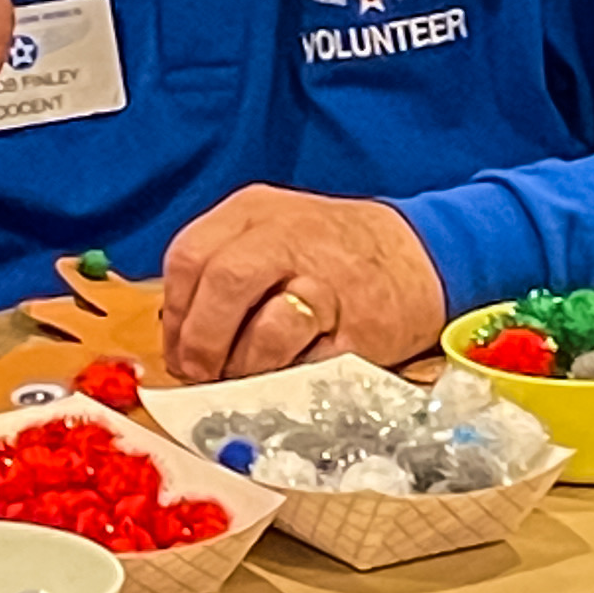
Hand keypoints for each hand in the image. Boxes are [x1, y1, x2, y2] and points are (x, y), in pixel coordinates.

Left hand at [160, 186, 446, 381]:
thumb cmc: (328, 252)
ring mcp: (327, 281)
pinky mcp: (360, 329)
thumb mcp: (269, 233)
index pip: (189, 255)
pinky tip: (284, 378)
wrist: (418, 253)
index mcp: (254, 211)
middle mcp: (287, 237)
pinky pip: (309, 365)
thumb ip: (221, 272)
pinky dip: (286, 381)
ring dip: (242, 368)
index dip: (175, 311)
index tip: (178, 346)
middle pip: (220, 283)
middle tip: (200, 374)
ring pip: (264, 329)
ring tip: (244, 378)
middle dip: (200, 341)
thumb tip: (181, 341)